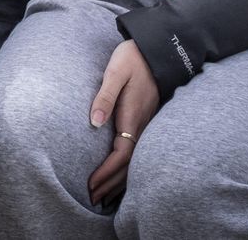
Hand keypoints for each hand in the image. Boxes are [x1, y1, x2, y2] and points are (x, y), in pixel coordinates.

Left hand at [86, 39, 160, 207]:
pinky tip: (120, 174)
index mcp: (132, 117)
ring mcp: (146, 124)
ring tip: (104, 195)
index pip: (120, 156)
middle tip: (92, 199)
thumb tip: (93, 123)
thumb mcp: (115, 73)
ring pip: (134, 161)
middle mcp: (141, 125)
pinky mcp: (146, 120)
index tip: (90, 186)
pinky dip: (127, 168)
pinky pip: (137, 152)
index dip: (105, 174)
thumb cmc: (132, 59)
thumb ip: (104, 98)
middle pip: (128, 165)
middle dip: (110, 184)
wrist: (157, 49)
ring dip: (119, 180)